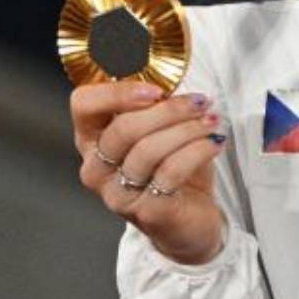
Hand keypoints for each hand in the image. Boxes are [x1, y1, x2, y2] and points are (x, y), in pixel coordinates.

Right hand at [72, 82, 227, 264]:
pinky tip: (214, 143)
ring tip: (212, 121)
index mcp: (92, 140)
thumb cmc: (172, 169)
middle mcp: (96, 169)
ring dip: (188, 129)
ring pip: (149, 150)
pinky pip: (171, 171)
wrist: (189, 221)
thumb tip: (173, 77)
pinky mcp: (146, 212)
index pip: (83, 105)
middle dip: (169, 110)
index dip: (117, 92)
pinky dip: (198, 151)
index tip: (156, 89)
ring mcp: (117, 194)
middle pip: (124, 129)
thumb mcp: (160, 130)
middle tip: (201, 102)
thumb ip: (156, 105)